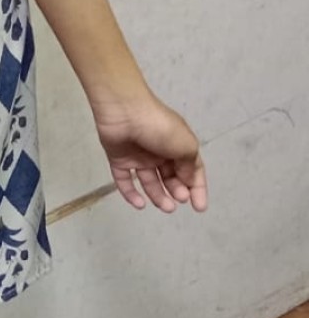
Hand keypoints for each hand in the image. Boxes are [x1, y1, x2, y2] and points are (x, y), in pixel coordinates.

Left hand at [91, 92, 208, 213]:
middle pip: (170, 177)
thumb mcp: (185, 144)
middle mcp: (159, 151)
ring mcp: (138, 156)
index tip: (199, 207)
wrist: (123, 110)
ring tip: (166, 206)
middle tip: (179, 199)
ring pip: (149, 181)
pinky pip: (125, 180)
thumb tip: (188, 181)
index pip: (191, 169)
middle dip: (177, 191)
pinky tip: (140, 204)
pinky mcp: (119, 159)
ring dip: (158, 196)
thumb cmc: (159, 126)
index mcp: (177, 144)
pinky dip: (131, 194)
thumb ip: (189, 166)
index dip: (197, 188)